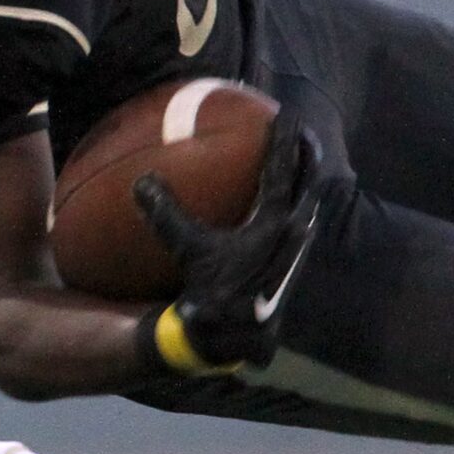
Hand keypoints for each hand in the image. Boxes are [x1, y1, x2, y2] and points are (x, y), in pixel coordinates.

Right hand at [134, 111, 323, 370]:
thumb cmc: (209, 293)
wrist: (231, 339)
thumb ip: (166, 213)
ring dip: (307, 182)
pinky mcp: (294, 267)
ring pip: (311, 205)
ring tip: (301, 163)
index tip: (287, 114)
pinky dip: (296, 207)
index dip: (284, 140)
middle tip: (302, 131)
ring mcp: (298, 252)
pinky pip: (301, 225)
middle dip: (308, 154)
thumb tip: (142, 180)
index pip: (282, 170)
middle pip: (310, 182)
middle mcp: (295, 234)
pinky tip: (284, 210)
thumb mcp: (186, 250)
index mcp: (274, 223)